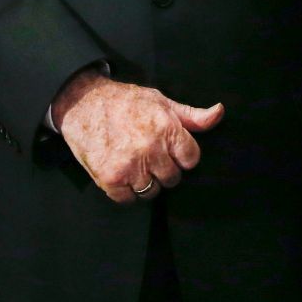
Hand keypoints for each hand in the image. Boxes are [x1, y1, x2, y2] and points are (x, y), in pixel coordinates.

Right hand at [51, 71, 223, 203]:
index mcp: (166, 129)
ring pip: (152, 192)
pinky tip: (120, 172)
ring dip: (144, 182)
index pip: (191, 160)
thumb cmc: (124, 101)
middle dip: (163, 169)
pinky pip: (128, 200)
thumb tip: (219, 113)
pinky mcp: (110, 179)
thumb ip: (192, 115)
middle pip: (173, 178)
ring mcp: (130, 166)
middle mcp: (150, 149)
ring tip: (133, 163)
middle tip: (147, 155)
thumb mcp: (161, 101)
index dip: (181, 156)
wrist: (82, 102)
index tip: (169, 150)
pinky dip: (125, 191)